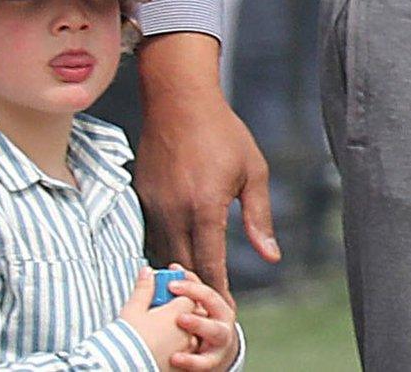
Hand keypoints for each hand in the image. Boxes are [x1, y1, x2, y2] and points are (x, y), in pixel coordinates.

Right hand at [120, 266, 196, 370]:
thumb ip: (144, 288)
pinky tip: (164, 348)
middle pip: (191, 316)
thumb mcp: (133, 308)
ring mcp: (186, 350)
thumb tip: (147, 271)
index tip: (165, 294)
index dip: (177, 295)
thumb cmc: (128, 336)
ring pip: (191, 336)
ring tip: (163, 333)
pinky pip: (186, 354)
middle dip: (180, 313)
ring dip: (181, 332)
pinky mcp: (181, 366)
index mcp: (177, 313)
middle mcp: (186, 331)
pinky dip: (179, 349)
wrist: (125, 365)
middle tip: (162, 313)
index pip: (187, 298)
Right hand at [135, 33, 280, 308]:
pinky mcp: (141, 194)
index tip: (228, 310)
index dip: (219, 291)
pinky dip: (164, 246)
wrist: (178, 100)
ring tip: (195, 283)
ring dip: (179, 268)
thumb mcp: (253, 172)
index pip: (210, 264)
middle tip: (213, 304)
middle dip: (197, 288)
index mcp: (205, 208)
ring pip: (162, 251)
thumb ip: (259, 218)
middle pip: (183, 265)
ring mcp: (153, 203)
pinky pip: (151, 231)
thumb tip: (269, 256)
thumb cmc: (222, 132)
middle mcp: (174, 210)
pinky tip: (178, 250)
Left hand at [166, 265, 238, 370]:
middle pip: (215, 306)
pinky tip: (175, 358)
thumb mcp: (197, 306)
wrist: (215, 354)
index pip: (206, 291)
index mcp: (217, 306)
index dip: (189, 286)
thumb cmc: (201, 324)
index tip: (171, 283)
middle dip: (197, 296)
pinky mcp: (213, 361)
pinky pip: (204, 362)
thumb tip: (174, 267)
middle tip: (178, 303)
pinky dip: (191, 361)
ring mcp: (219, 342)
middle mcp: (222, 321)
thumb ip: (187, 287)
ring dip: (198, 325)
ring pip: (215, 332)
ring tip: (181, 321)